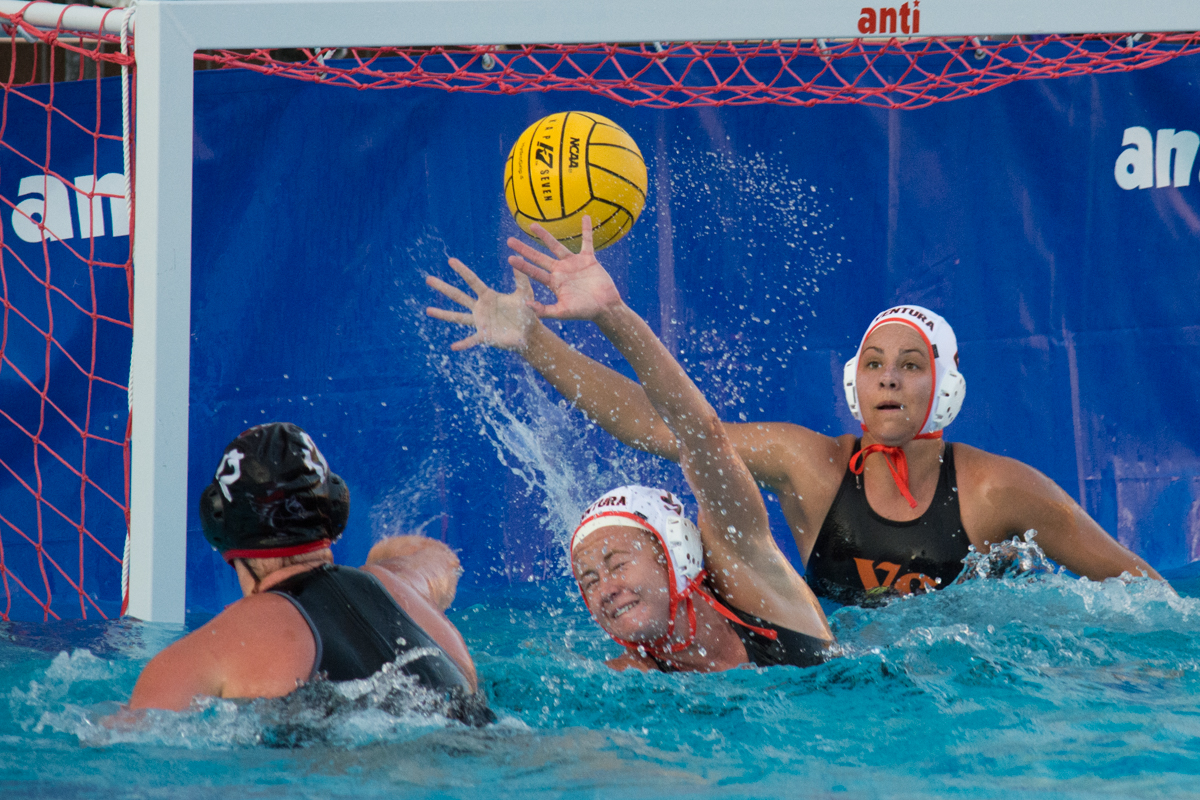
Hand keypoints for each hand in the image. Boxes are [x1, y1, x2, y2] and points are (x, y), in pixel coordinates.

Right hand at [425, 259, 538, 351]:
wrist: (530, 333)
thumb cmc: (527, 313)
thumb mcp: (525, 293)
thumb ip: (521, 277)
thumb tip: (517, 258)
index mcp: (488, 296)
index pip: (472, 281)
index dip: (462, 270)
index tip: (450, 260)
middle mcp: (480, 307)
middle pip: (458, 295)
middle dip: (443, 287)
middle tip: (428, 279)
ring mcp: (480, 322)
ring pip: (458, 317)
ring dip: (443, 314)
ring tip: (428, 310)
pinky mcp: (484, 336)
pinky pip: (471, 340)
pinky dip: (462, 344)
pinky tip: (453, 346)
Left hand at [507, 217, 622, 320]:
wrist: (605, 307)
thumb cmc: (585, 311)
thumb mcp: (563, 312)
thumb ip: (546, 310)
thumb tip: (527, 304)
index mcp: (553, 282)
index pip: (534, 272)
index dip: (522, 265)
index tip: (510, 258)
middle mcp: (560, 271)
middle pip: (538, 257)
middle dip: (525, 249)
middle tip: (509, 241)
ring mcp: (573, 263)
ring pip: (556, 246)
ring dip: (545, 236)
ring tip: (533, 225)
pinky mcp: (588, 259)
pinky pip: (587, 242)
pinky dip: (587, 230)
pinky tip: (585, 217)